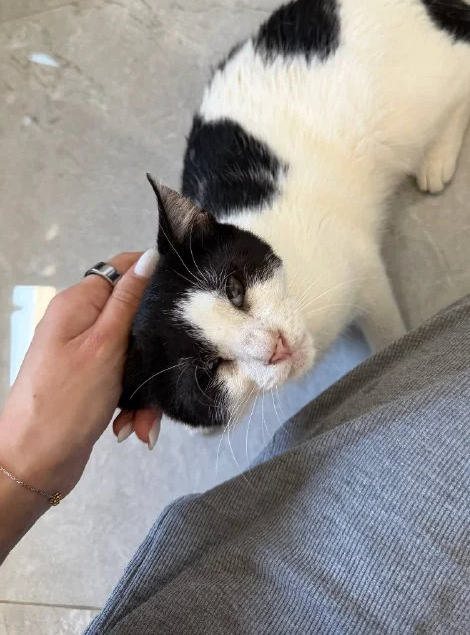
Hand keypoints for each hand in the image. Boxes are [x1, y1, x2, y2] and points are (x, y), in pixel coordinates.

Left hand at [0, 250, 160, 500]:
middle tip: (164, 372)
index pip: (123, 268)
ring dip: (144, 385)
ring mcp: (84, 352)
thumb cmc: (68, 400)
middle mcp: (80, 322)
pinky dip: (132, 402)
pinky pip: (124, 380)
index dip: (155, 277)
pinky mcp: (90, 380)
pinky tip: (131, 426)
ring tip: (143, 418)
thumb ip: (129, 300)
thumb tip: (149, 256)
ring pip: (134, 354)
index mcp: (79, 303)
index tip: (183, 301)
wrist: (34, 465)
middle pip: (134, 316)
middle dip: (154, 347)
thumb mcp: (106, 345)